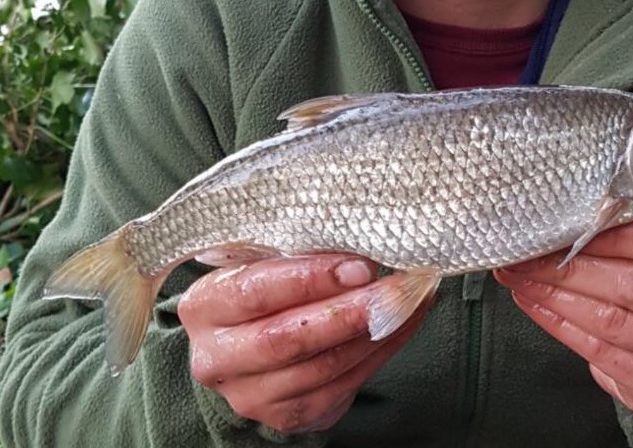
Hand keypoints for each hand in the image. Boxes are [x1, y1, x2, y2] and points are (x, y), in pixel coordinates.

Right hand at [178, 254, 426, 433]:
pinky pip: (343, 384)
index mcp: (205, 306)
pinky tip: (405, 323)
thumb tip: (359, 233)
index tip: (359, 266)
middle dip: (349, 312)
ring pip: (322, 367)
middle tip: (395, 289)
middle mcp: (218, 357)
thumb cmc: (262, 285)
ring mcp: (251, 394)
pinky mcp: (288, 416)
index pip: (257, 292)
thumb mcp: (259, 261)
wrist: (246, 347)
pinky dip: (381, 351)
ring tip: (411, 299)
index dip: (309, 279)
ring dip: (375, 332)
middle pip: (288, 338)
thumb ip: (293, 250)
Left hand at [494, 212, 632, 423]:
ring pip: (614, 321)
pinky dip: (561, 324)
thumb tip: (575, 211)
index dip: (617, 232)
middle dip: (572, 266)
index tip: (570, 222)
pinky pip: (602, 352)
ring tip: (520, 274)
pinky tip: (535, 302)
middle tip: (528, 250)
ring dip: (557, 295)